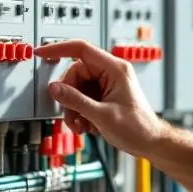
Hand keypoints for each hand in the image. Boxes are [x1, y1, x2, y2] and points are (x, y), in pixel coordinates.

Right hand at [34, 39, 165, 156]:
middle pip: (76, 75)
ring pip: (77, 88)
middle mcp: (111, 73)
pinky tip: (86, 125)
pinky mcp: (104, 96)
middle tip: (71, 115)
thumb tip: (55, 89)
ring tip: (80, 125)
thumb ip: (76, 100)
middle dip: (69, 97)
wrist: (150, 142)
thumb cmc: (138, 128)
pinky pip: (83, 98)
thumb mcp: (102, 115)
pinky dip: (80, 112)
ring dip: (74, 108)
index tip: (42, 53)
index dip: (59, 49)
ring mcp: (107, 84)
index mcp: (115, 69)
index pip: (81, 49)